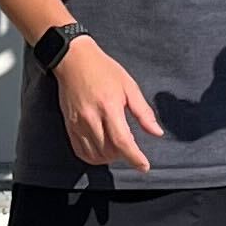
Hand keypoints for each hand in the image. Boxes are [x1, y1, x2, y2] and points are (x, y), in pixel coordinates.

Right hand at [55, 39, 161, 172]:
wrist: (74, 60)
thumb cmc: (103, 70)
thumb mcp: (129, 86)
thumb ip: (143, 112)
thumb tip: (156, 132)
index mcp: (109, 107)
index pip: (122, 141)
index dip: (135, 158)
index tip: (144, 166)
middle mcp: (91, 118)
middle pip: (109, 152)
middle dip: (123, 155)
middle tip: (130, 147)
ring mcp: (77, 123)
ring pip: (94, 155)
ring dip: (108, 157)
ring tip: (116, 147)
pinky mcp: (69, 126)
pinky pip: (80, 151)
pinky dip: (93, 156)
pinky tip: (101, 149)